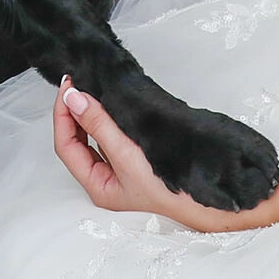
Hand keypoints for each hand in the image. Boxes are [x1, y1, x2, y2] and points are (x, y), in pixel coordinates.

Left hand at [51, 79, 240, 232]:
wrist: (216, 199)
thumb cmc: (173, 190)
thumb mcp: (129, 156)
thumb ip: (100, 125)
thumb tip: (74, 98)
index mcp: (99, 186)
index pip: (66, 145)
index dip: (63, 114)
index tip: (69, 85)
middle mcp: (108, 179)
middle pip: (78, 141)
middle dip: (75, 111)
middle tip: (78, 80)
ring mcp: (125, 170)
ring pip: (98, 136)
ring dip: (94, 111)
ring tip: (94, 86)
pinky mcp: (142, 158)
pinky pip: (118, 135)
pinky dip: (112, 117)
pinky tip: (116, 101)